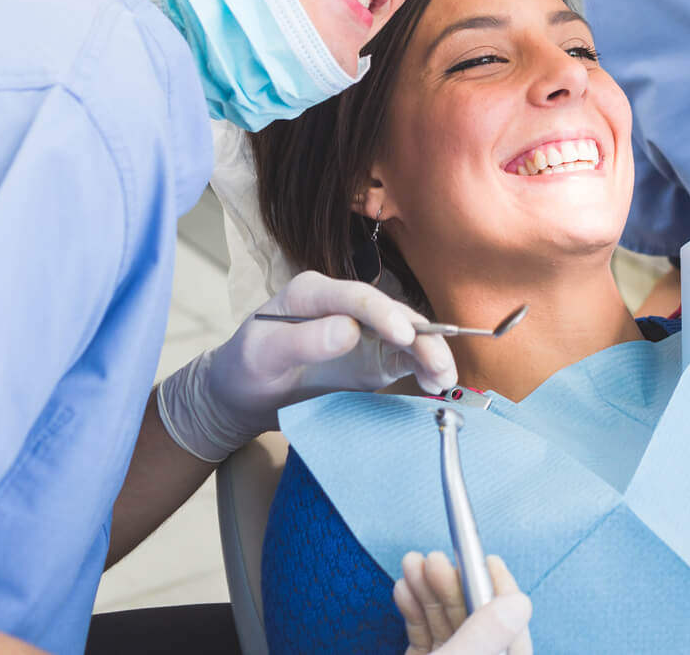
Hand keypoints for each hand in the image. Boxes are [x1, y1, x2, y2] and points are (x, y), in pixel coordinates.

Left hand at [157, 271, 457, 462]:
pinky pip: (405, 358)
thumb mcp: (263, 355)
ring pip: (407, 334)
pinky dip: (424, 367)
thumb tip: (348, 330)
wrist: (243, 396)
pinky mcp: (373, 357)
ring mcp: (363, 331)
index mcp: (313, 292)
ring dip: (430, 353)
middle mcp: (345, 306)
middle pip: (391, 313)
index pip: (356, 296)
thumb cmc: (246, 370)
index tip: (404, 336)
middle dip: (420, 336)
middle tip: (438, 365)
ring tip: (445, 379)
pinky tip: (437, 382)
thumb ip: (302, 341)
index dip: (384, 313)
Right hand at [395, 551, 533, 654]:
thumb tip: (520, 602)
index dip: (500, 589)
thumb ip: (485, 635)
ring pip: (446, 622)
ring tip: (410, 563)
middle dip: (451, 585)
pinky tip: (403, 589)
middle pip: (474, 619)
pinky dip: (413, 610)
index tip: (488, 559)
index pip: (511, 628)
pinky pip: (424, 632)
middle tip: (432, 558)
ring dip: (427, 590)